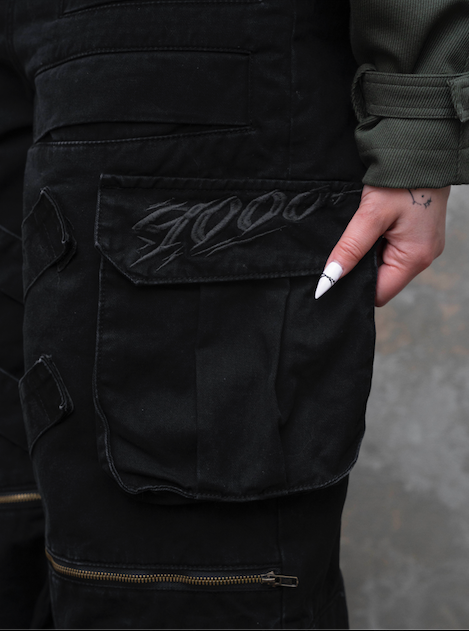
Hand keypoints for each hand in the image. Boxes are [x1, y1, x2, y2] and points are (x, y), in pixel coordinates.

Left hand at [315, 185, 449, 306]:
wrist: (423, 147)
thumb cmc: (401, 180)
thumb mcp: (370, 215)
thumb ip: (350, 249)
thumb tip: (329, 279)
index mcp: (415, 258)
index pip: (379, 293)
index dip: (355, 287)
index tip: (334, 274)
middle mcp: (424, 256)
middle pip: (383, 280)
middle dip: (361, 269)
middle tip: (345, 248)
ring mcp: (424, 245)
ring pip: (387, 264)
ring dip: (369, 253)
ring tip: (361, 232)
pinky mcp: (420, 233)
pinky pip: (394, 248)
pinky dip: (379, 242)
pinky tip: (372, 226)